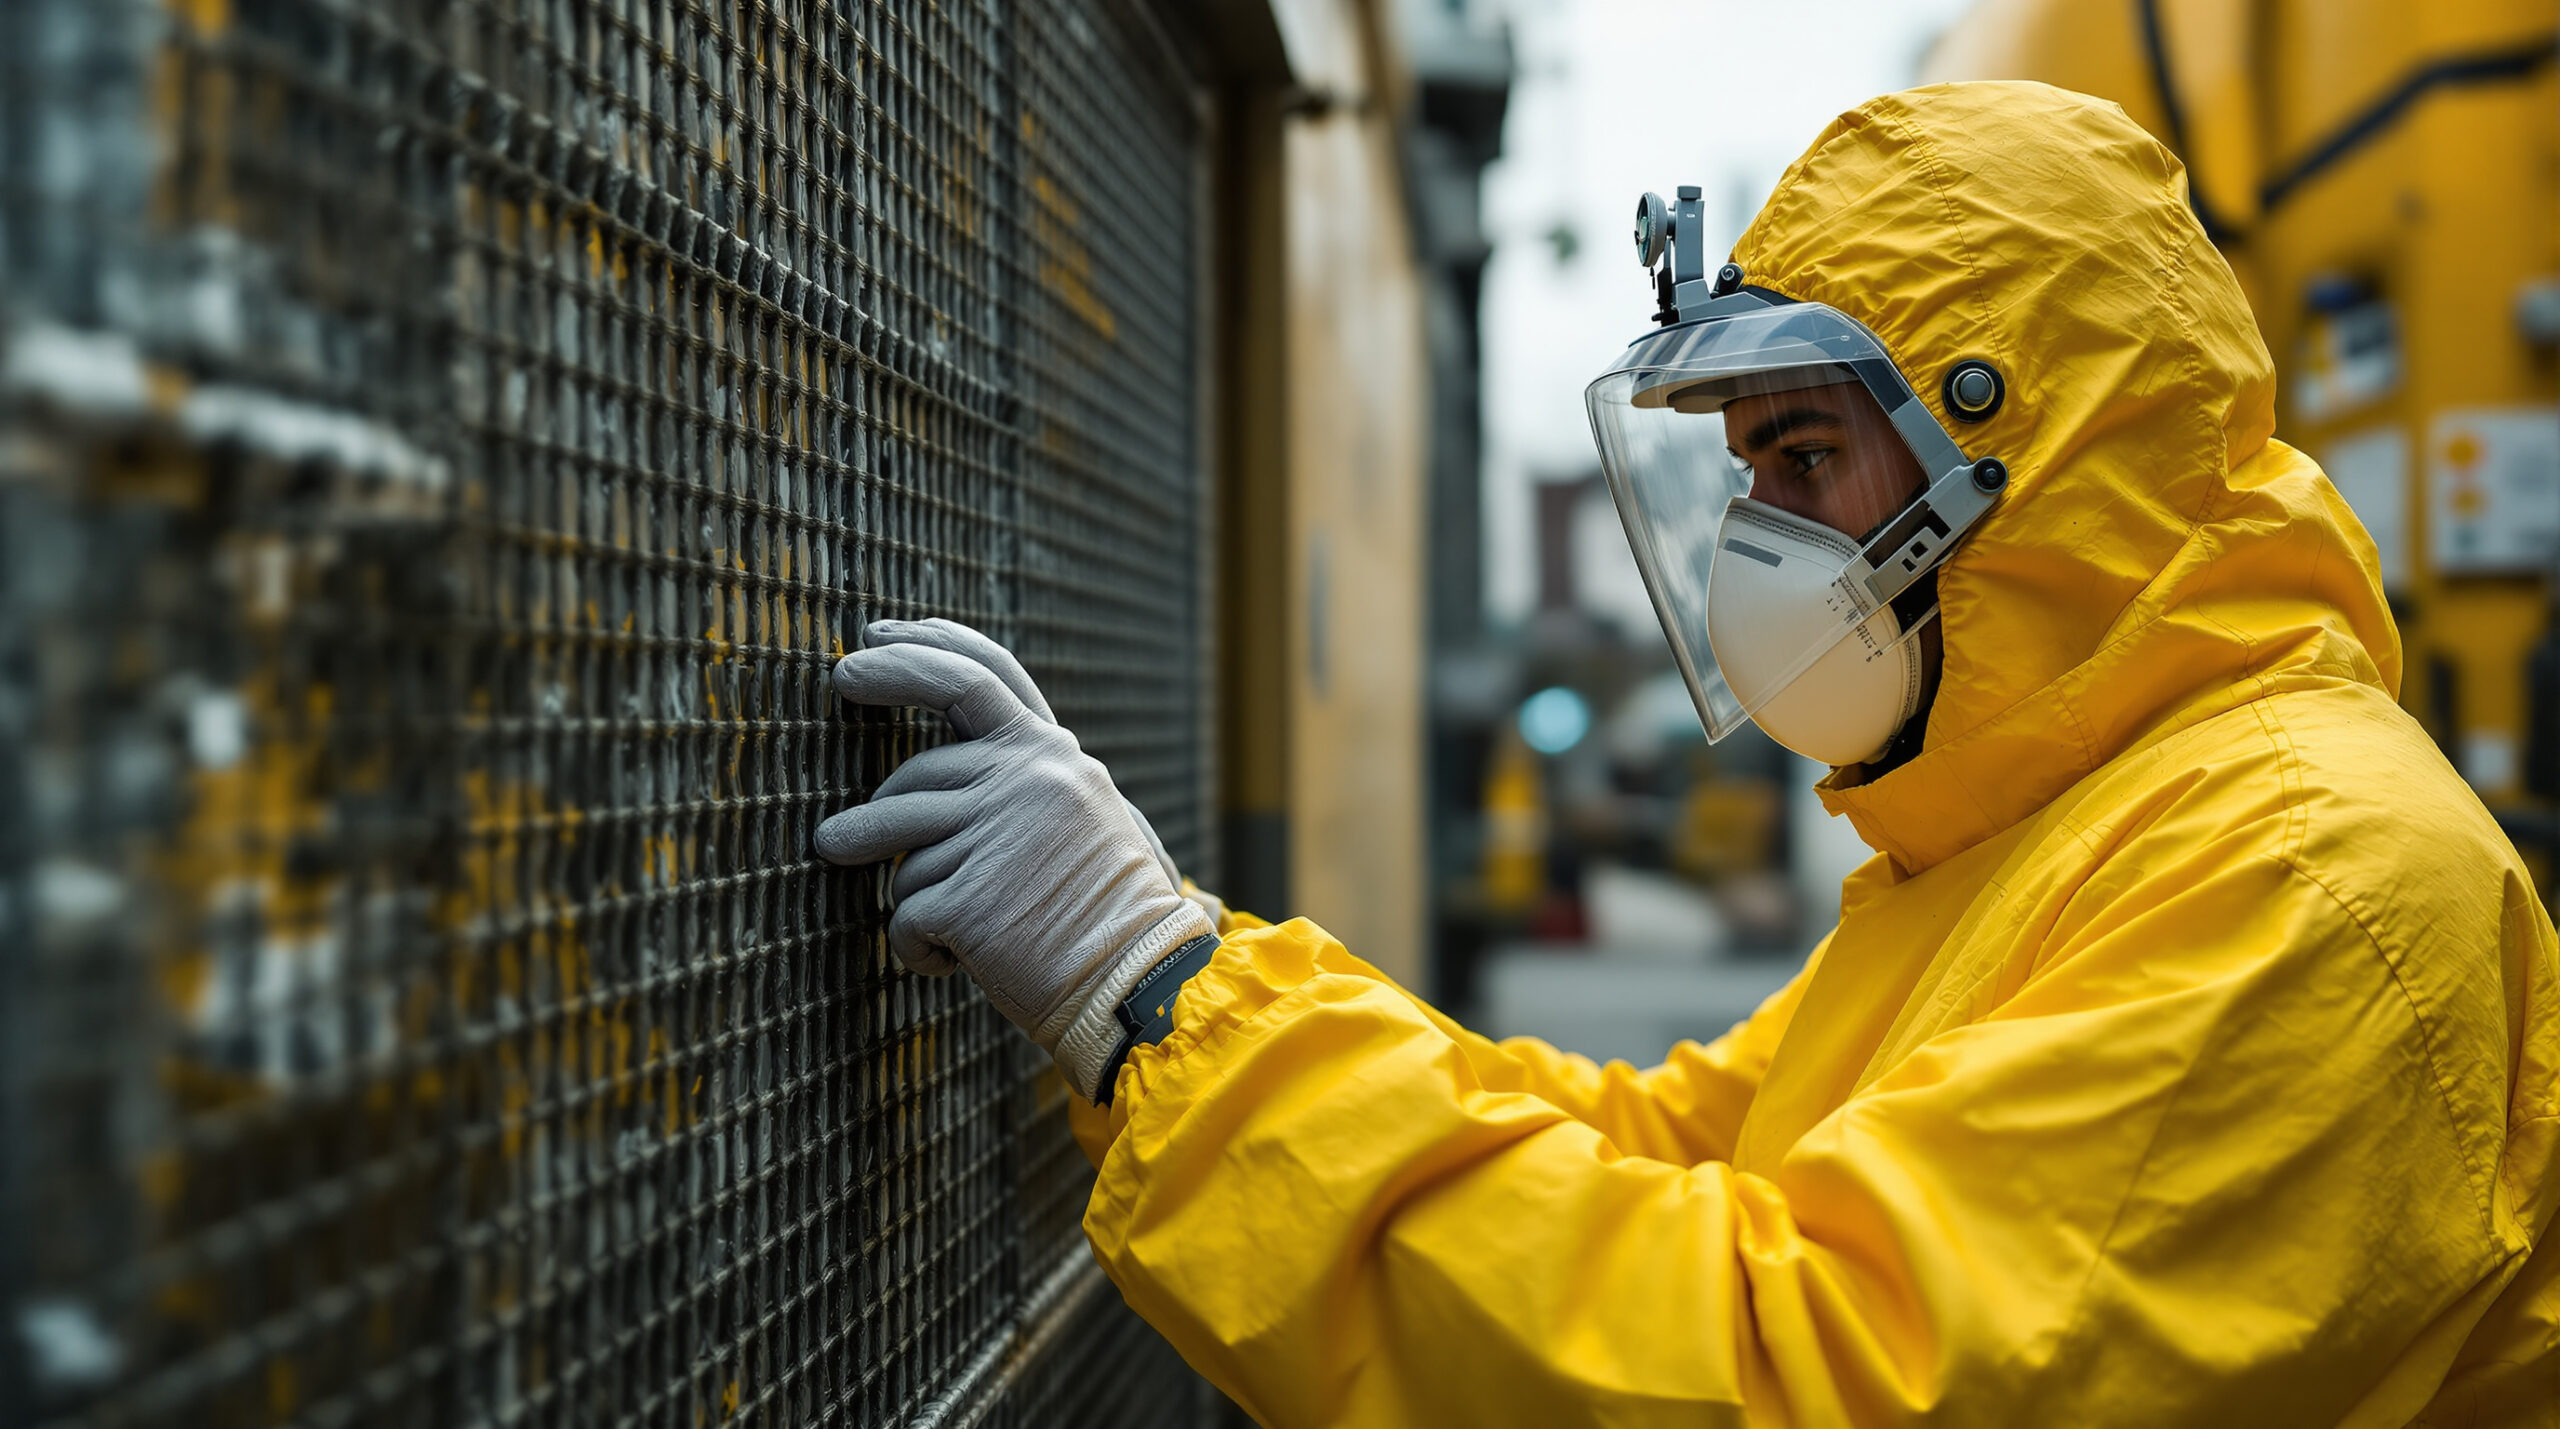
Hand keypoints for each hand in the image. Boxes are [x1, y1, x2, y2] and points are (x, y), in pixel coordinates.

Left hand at [815, 619, 1214, 1099]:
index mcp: (1051, 755)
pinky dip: (916, 946)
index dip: (915, 653)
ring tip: (847, 871)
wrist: (1141, 980)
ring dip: (867, 864)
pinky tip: (952, 961)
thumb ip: (1026, 782)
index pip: (975, 677)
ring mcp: (993, 837)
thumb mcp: (1083, 816)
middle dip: (869, 813)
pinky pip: (905, 916)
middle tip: (833, 840)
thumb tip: (941, 775)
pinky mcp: (967, 900)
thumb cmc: (1109, 911)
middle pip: (911, 775)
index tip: (866, 643)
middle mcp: (1022, 781)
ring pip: (895, 845)